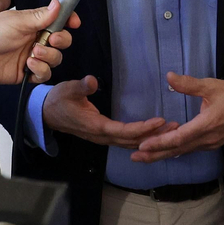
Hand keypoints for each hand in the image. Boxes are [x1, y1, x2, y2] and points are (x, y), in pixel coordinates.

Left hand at [0, 0, 78, 84]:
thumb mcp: (18, 20)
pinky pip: (44, 74)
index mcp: (34, 24)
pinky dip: (41, 70)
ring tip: (34, 53)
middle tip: (52, 39)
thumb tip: (58, 4)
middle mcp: (35, 39)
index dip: (68, 21)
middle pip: (62, 41)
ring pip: (55, 59)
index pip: (58, 21)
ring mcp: (32, 57)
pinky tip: (29, 65)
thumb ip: (41, 16)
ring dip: (49, 56)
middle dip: (61, 40)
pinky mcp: (27, 73)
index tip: (74, 22)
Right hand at [42, 75, 176, 147]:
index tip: (159, 121)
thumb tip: (92, 82)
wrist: (47, 113)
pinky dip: (142, 138)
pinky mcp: (104, 135)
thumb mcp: (67, 90)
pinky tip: (155, 134)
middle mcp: (102, 136)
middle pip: (132, 140)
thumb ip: (81, 87)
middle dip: (154, 136)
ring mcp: (103, 137)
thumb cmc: (58, 100)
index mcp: (95, 126)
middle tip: (176, 128)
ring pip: (130, 142)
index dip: (142, 128)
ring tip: (172, 130)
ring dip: (151, 138)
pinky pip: (126, 140)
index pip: (123, 131)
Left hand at [131, 74, 223, 162]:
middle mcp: (207, 139)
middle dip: (155, 154)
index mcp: (206, 125)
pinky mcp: (213, 143)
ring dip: (164, 154)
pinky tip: (165, 150)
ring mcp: (210, 144)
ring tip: (145, 156)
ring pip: (183, 151)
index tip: (142, 146)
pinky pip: (190, 149)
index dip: (160, 142)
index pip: (179, 138)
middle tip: (135, 157)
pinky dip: (175, 150)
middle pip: (178, 150)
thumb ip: (189, 84)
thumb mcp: (212, 86)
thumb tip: (168, 77)